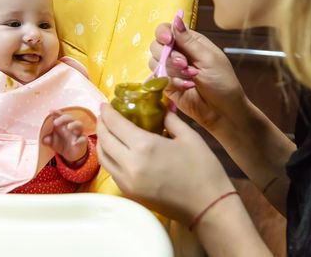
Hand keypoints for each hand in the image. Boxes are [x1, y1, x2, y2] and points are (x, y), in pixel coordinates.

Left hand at [42, 110, 87, 164]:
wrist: (71, 155)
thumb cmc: (61, 144)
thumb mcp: (52, 143)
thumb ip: (47, 140)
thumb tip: (45, 139)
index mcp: (63, 124)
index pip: (60, 116)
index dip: (56, 113)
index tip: (51, 111)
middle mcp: (71, 126)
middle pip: (70, 118)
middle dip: (63, 118)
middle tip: (55, 123)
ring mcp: (78, 133)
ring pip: (79, 125)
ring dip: (74, 124)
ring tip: (69, 127)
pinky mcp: (83, 141)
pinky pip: (83, 139)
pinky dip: (79, 140)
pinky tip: (74, 143)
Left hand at [96, 104, 234, 224]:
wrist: (208, 207)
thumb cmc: (203, 169)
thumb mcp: (189, 137)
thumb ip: (170, 120)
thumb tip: (161, 109)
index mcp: (145, 146)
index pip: (115, 124)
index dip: (107, 112)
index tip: (105, 104)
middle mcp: (129, 164)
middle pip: (104, 140)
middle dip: (102, 124)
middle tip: (105, 115)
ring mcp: (127, 182)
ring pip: (103, 157)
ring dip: (102, 142)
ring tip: (107, 131)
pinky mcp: (129, 194)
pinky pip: (112, 171)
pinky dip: (109, 157)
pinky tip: (117, 150)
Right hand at [149, 19, 245, 131]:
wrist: (223, 111)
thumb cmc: (222, 82)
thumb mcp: (208, 58)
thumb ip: (188, 41)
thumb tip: (176, 18)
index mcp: (189, 42)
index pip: (166, 29)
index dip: (163, 33)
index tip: (167, 40)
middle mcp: (177, 53)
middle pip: (156, 45)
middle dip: (169, 56)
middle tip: (185, 65)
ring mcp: (170, 70)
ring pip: (154, 62)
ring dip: (172, 70)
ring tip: (191, 78)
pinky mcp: (165, 85)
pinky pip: (158, 79)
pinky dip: (171, 82)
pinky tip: (186, 87)